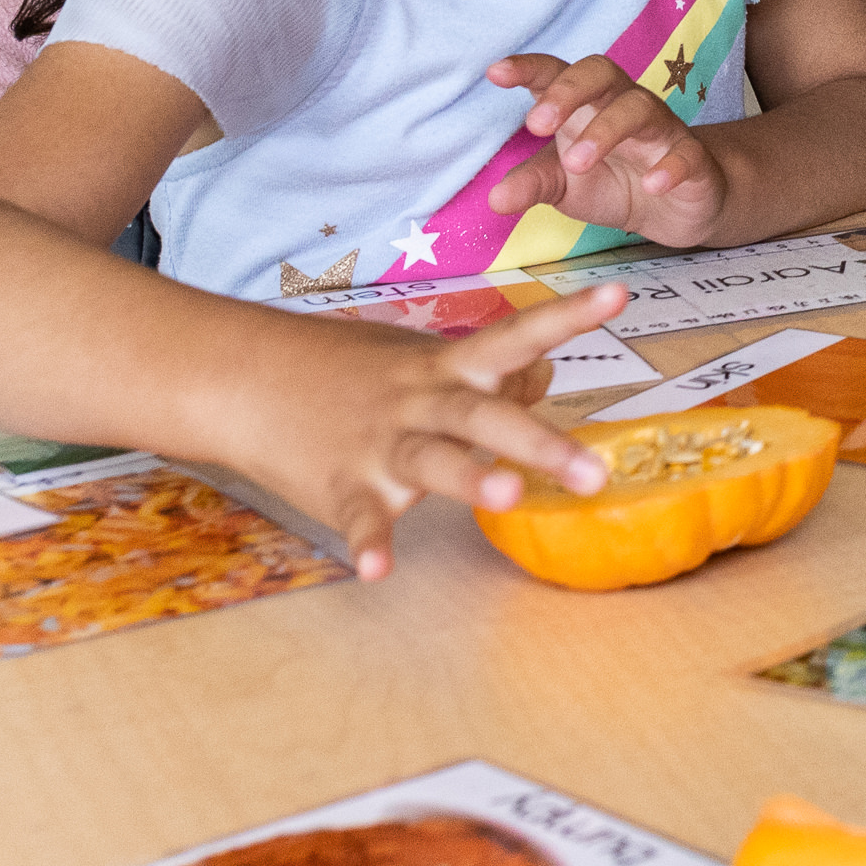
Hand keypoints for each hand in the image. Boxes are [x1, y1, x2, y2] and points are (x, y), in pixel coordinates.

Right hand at [225, 286, 621, 581]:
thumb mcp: (420, 359)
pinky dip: (369, 544)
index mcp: (447, 369)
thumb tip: (546, 377)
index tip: (620, 294)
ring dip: (469, 476)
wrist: (246, 376)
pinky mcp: (342, 485)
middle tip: (597, 472)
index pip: (515, 336)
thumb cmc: (346, 369)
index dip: (567, 315)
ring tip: (507, 495)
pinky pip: (360, 517)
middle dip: (540, 442)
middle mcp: (421, 403)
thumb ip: (486, 374)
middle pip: (484, 415)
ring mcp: (381, 445)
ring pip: (431, 460)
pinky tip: (379, 572)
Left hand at [481, 51, 730, 243]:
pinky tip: (652, 186)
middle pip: (601, 72)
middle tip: (537, 125)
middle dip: (568, 91)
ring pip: (639, 108)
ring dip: (606, 131)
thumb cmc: (613, 180)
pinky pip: (685, 152)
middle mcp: (622, 105)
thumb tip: (495, 200)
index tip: (496, 73)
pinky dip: (669, 166)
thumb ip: (533, 185)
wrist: (676, 206)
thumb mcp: (564, 187)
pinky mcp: (692, 159)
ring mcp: (660, 129)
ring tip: (577, 163)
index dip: (529, 68)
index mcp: (585, 105)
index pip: (556, 73)